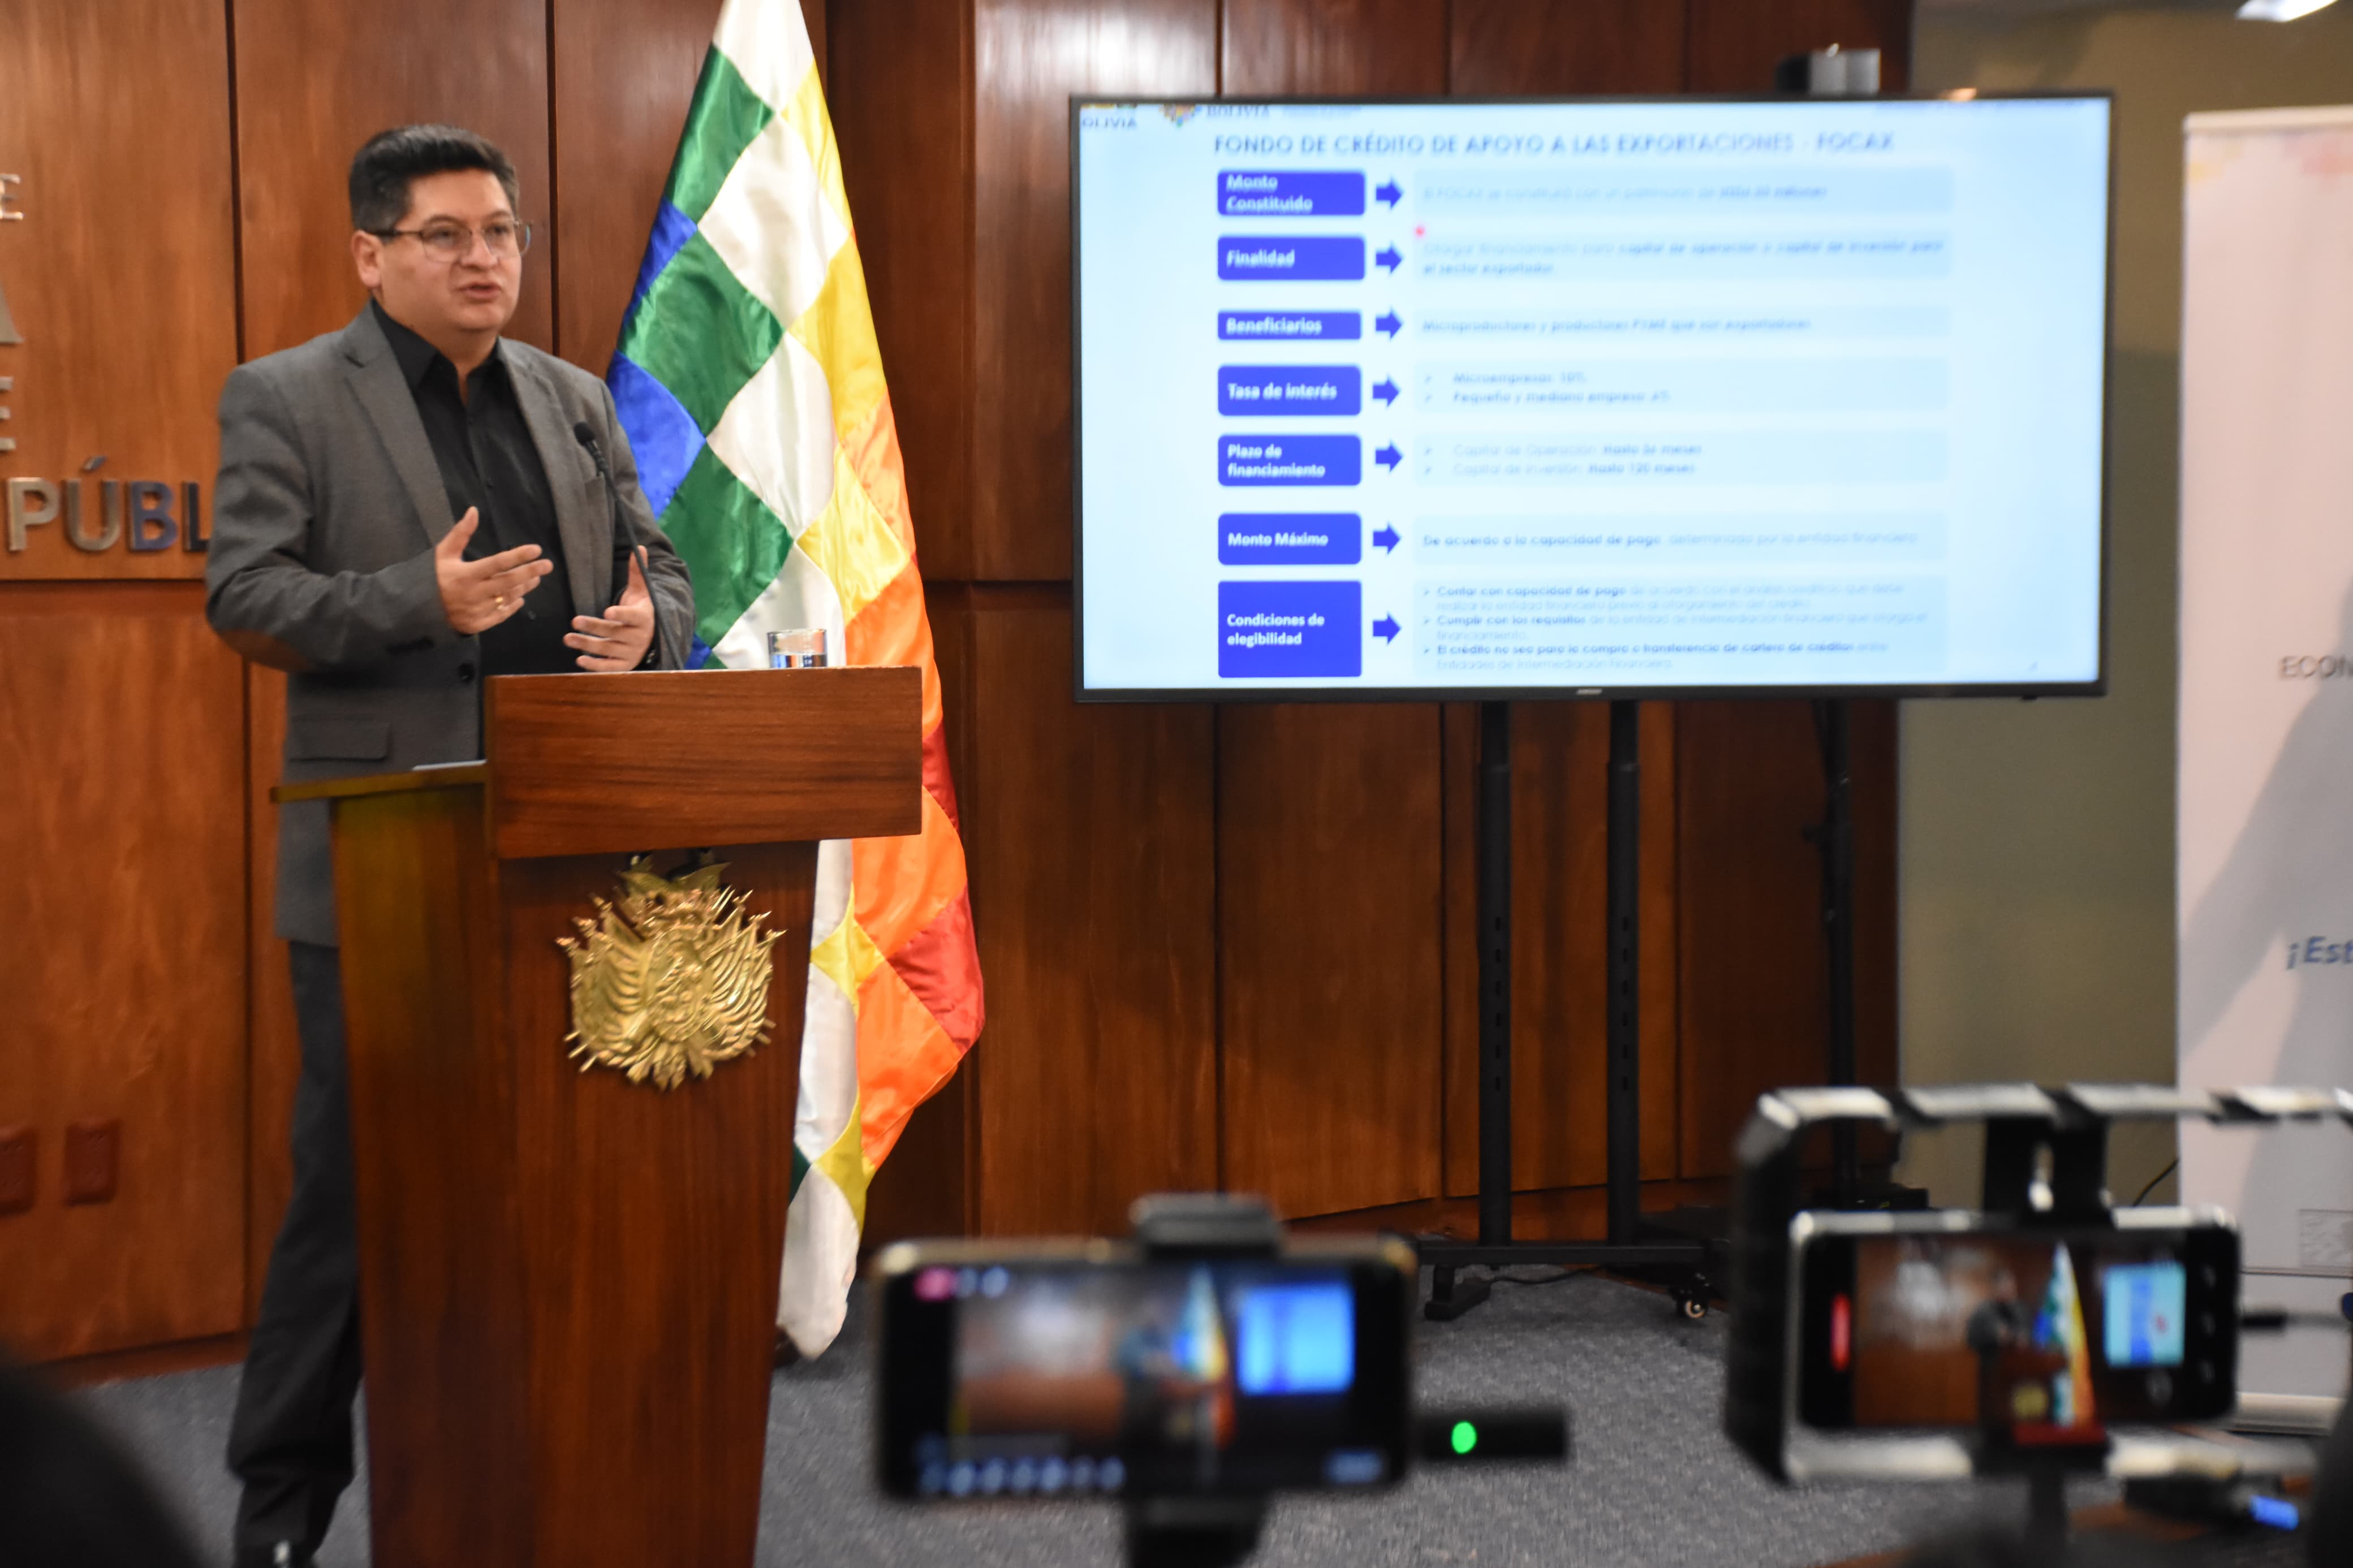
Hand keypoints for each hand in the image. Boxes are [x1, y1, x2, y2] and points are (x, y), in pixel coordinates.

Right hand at [435, 508, 551, 634]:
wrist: (419, 609)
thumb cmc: (434, 577)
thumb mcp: (443, 553)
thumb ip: (461, 533)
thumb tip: (474, 510)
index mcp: (466, 574)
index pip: (498, 563)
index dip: (519, 556)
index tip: (536, 549)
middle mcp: (474, 593)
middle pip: (509, 581)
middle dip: (530, 572)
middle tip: (547, 565)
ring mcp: (477, 610)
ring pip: (507, 598)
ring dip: (524, 587)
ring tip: (536, 578)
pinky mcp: (477, 624)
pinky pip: (501, 615)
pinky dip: (512, 606)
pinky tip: (521, 598)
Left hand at [568, 546, 655, 670]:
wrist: (653, 636)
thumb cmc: (641, 609)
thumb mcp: (641, 591)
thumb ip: (638, 571)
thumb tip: (641, 547)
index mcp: (644, 617)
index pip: (633, 616)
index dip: (621, 614)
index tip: (607, 612)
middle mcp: (640, 637)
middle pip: (614, 632)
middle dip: (594, 627)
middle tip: (573, 621)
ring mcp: (632, 653)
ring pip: (608, 649)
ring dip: (587, 644)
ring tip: (567, 638)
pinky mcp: (625, 665)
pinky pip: (609, 667)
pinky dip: (595, 665)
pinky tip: (580, 660)